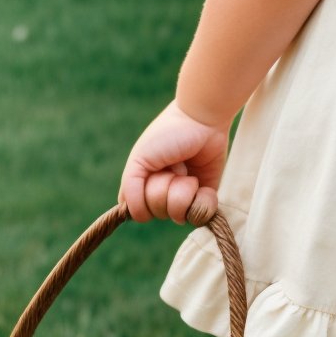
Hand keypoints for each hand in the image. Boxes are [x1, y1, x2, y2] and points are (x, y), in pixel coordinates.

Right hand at [118, 99, 229, 224]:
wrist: (202, 120)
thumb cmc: (168, 135)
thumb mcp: (139, 160)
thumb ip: (130, 189)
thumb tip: (135, 217)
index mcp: (145, 184)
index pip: (140, 211)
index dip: (145, 198)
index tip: (151, 174)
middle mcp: (164, 193)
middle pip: (159, 213)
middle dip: (166, 189)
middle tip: (173, 166)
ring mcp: (185, 196)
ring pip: (180, 216)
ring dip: (184, 191)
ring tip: (187, 170)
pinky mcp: (206, 194)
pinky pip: (202, 215)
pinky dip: (203, 202)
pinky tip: (201, 185)